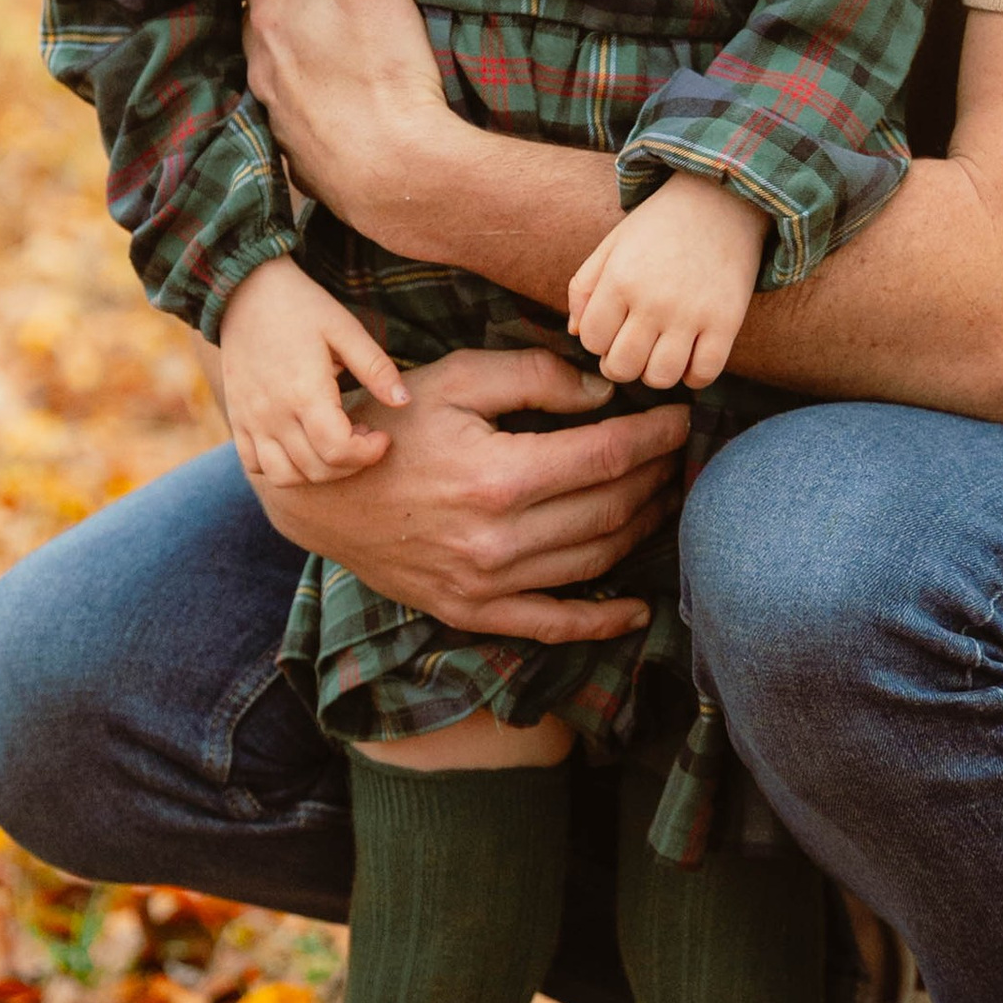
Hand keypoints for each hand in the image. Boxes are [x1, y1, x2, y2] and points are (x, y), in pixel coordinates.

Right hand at [216, 256, 407, 484]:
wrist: (244, 290)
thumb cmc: (300, 306)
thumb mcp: (345, 328)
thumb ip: (376, 368)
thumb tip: (405, 402)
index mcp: (304, 392)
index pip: (338, 450)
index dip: (368, 453)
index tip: (382, 436)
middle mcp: (273, 414)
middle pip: (316, 469)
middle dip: (351, 464)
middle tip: (364, 437)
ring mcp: (251, 420)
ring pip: (285, 477)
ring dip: (318, 473)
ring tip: (334, 445)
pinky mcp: (237, 419)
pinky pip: (254, 465)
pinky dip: (281, 469)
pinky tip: (301, 446)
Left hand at [242, 0, 449, 227]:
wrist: (402, 178)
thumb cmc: (388, 73)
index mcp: (272, 15)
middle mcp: (260, 64)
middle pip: (255, 14)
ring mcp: (274, 112)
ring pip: (269, 66)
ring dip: (287, 48)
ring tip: (318, 37)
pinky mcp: (296, 153)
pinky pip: (290, 112)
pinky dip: (304, 97)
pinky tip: (331, 99)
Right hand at [244, 344, 690, 642]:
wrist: (320, 493)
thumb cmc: (389, 423)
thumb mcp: (456, 378)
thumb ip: (535, 378)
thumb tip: (604, 394)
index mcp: (499, 475)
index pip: (609, 455)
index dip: (656, 436)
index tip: (682, 418)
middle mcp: (498, 539)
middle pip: (611, 508)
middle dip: (658, 477)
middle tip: (681, 455)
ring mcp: (486, 584)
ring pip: (594, 560)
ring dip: (644, 530)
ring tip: (667, 499)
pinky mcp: (472, 612)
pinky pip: (552, 625)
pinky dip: (601, 620)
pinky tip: (638, 608)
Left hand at [566, 173, 767, 389]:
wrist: (722, 199)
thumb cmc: (660, 225)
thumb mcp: (613, 245)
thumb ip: (584, 286)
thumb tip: (575, 333)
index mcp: (620, 279)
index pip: (591, 339)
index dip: (598, 340)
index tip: (614, 327)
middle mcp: (653, 301)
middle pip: (621, 367)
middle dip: (621, 364)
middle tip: (634, 347)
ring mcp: (692, 314)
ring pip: (660, 378)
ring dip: (656, 372)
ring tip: (661, 352)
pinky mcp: (727, 322)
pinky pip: (704, 374)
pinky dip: (694, 375)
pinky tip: (691, 356)